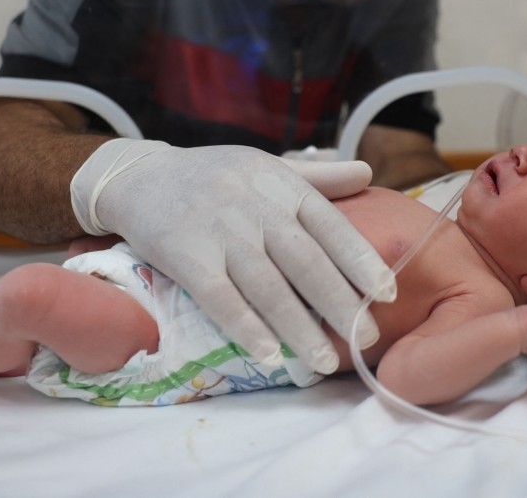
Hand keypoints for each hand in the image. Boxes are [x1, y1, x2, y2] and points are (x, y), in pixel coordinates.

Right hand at [70, 139, 395, 373]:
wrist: (139, 175)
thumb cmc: (213, 175)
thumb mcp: (265, 166)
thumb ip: (317, 177)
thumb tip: (369, 172)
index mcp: (280, 184)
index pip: (330, 224)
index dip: (361, 260)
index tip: (387, 293)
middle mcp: (254, 205)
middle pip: (306, 261)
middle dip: (339, 304)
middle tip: (366, 339)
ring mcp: (219, 230)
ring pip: (267, 286)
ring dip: (299, 328)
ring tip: (325, 361)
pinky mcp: (185, 254)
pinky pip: (219, 297)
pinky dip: (245, 326)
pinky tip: (268, 354)